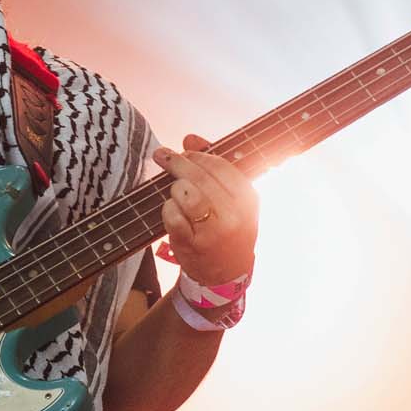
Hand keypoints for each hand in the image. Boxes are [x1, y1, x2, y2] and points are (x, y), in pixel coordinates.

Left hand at [155, 133, 259, 286]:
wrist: (226, 272)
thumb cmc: (227, 227)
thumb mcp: (230, 197)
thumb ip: (212, 164)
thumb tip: (190, 138)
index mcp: (248, 198)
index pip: (219, 165)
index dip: (197, 155)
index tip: (183, 151)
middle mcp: (235, 214)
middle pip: (198, 176)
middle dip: (176, 163)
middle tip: (162, 156)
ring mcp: (214, 231)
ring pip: (184, 193)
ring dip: (174, 190)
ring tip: (177, 194)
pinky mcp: (194, 244)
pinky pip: (171, 215)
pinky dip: (167, 210)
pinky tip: (173, 213)